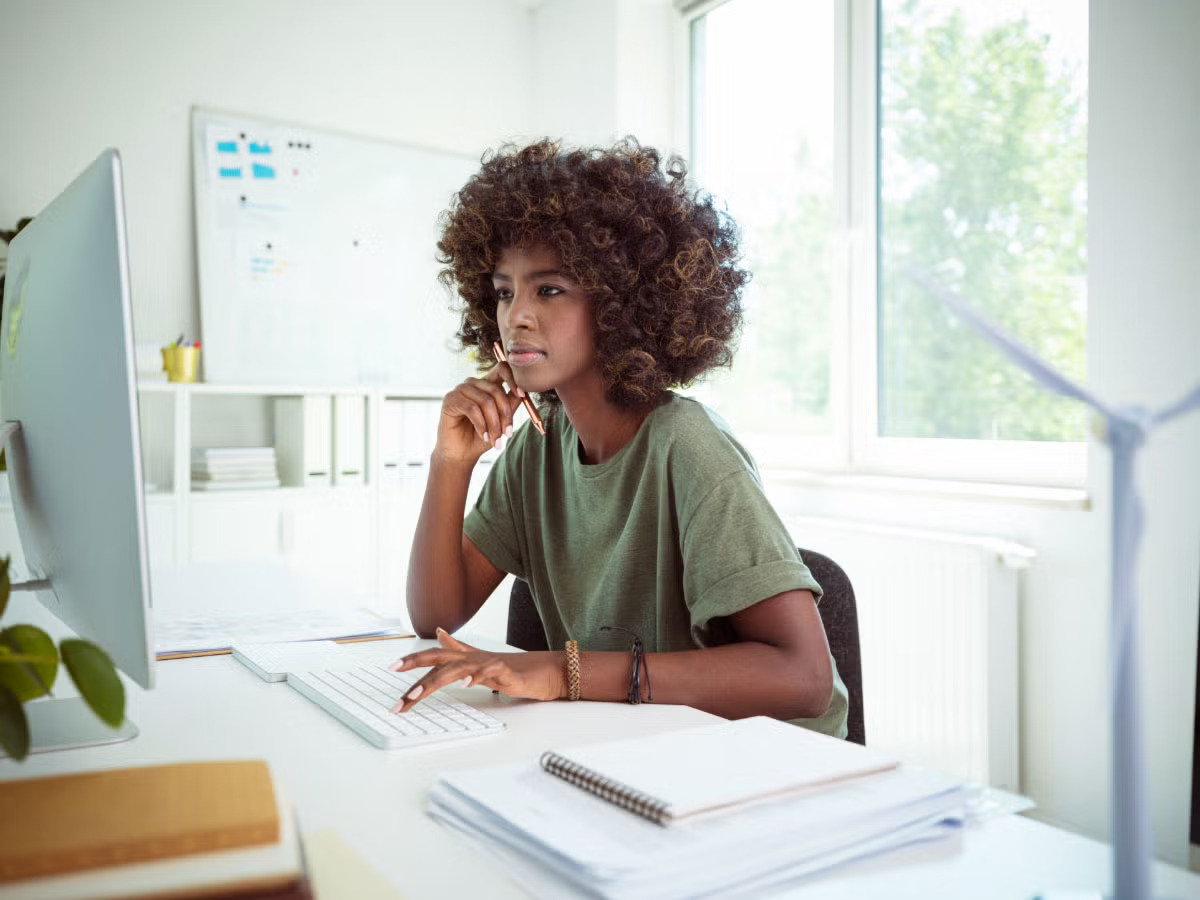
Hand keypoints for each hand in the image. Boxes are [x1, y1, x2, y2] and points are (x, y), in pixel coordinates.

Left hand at [388, 628, 565, 713]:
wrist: (545, 670)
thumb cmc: (512, 667)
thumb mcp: (479, 660)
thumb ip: (458, 648)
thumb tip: (439, 633)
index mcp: (465, 658)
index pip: (433, 657)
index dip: (412, 659)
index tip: (392, 667)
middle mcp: (473, 658)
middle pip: (438, 663)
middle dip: (414, 677)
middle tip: (398, 696)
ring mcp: (488, 663)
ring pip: (455, 669)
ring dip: (433, 682)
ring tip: (416, 695)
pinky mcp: (505, 671)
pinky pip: (487, 673)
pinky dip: (475, 677)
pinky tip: (464, 684)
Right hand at [434, 362, 524, 464]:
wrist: (461, 453)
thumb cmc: (482, 437)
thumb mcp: (501, 421)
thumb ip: (510, 405)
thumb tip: (523, 392)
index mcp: (487, 384)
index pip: (502, 369)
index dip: (513, 378)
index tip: (522, 394)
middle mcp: (473, 383)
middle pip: (496, 390)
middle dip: (505, 415)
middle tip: (507, 434)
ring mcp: (460, 390)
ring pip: (485, 401)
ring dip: (493, 424)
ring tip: (495, 439)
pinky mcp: (450, 399)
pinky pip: (472, 408)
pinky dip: (481, 424)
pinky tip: (483, 435)